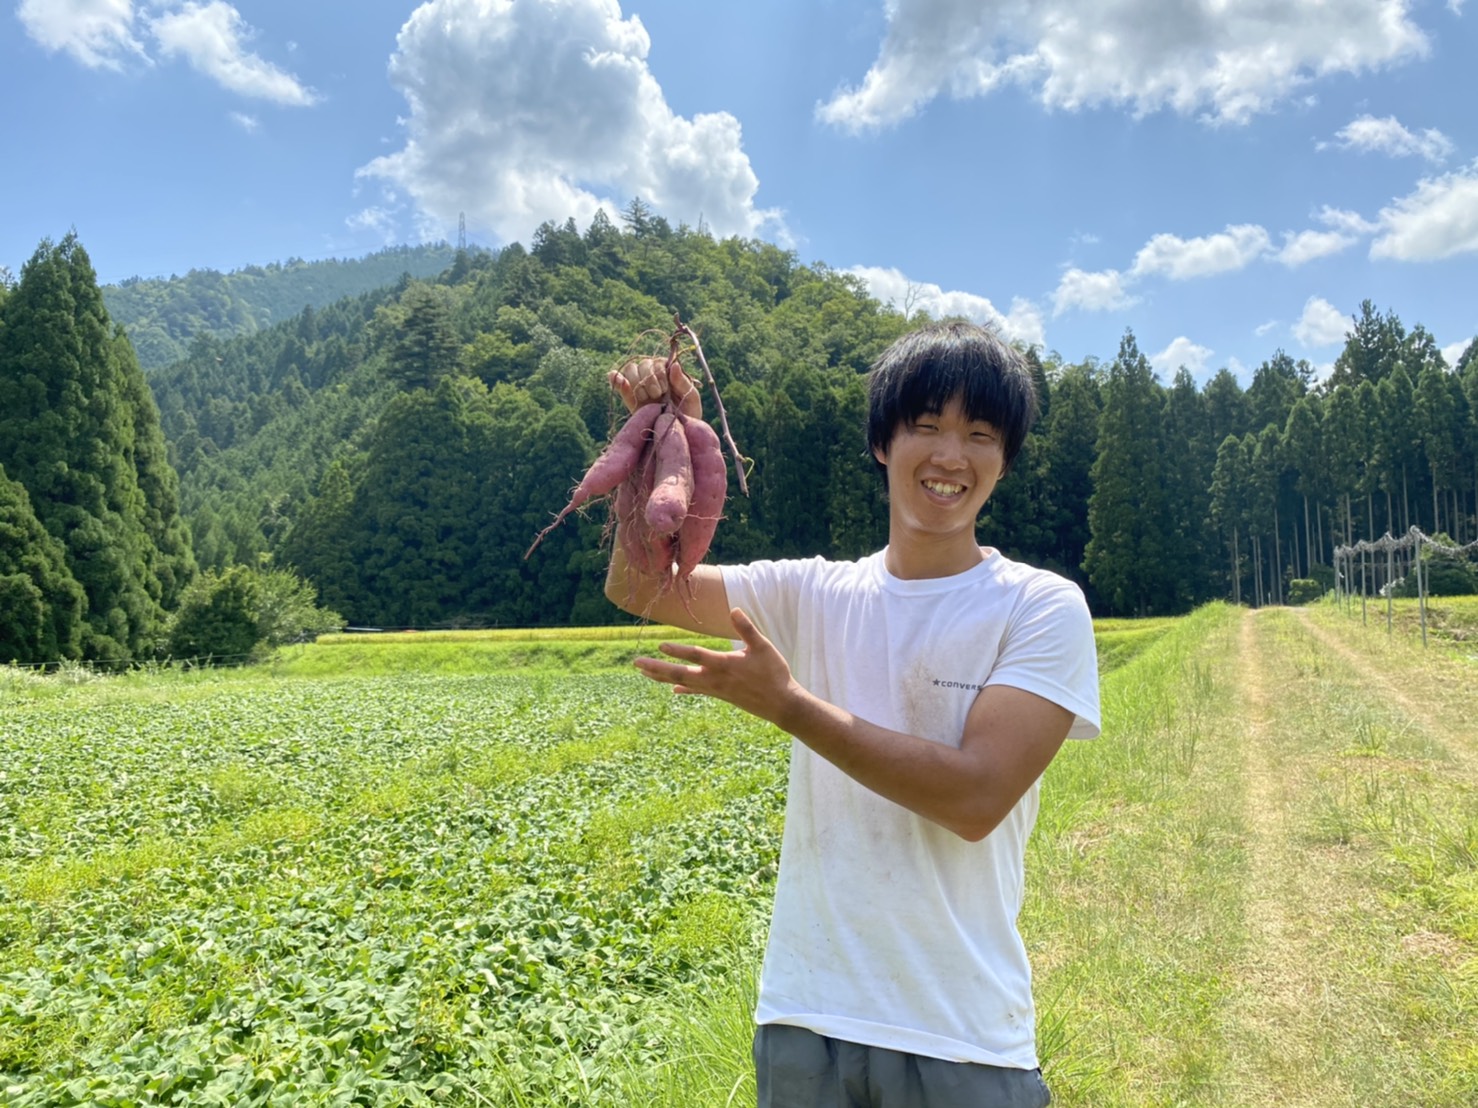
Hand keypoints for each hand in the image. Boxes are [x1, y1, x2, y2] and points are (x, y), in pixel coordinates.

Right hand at [609, 355, 700, 419]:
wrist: (676, 435)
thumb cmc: (688, 415)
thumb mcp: (691, 398)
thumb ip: (683, 382)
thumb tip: (674, 364)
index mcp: (668, 372)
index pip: (657, 362)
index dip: (658, 373)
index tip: (665, 390)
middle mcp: (653, 375)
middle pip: (643, 364)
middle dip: (649, 379)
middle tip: (657, 395)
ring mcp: (640, 385)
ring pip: (630, 370)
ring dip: (637, 383)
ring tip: (646, 398)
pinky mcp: (629, 397)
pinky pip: (618, 382)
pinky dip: (616, 379)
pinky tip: (619, 381)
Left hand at [633, 608, 801, 726]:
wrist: (781, 704)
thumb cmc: (774, 673)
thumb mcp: (763, 647)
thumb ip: (747, 628)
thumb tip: (734, 609)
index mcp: (723, 665)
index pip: (696, 656)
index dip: (678, 651)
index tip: (660, 646)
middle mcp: (714, 679)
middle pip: (679, 673)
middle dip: (656, 668)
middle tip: (636, 664)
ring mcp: (715, 689)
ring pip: (683, 682)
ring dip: (662, 677)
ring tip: (644, 673)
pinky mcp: (719, 695)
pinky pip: (696, 691)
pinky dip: (683, 689)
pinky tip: (672, 690)